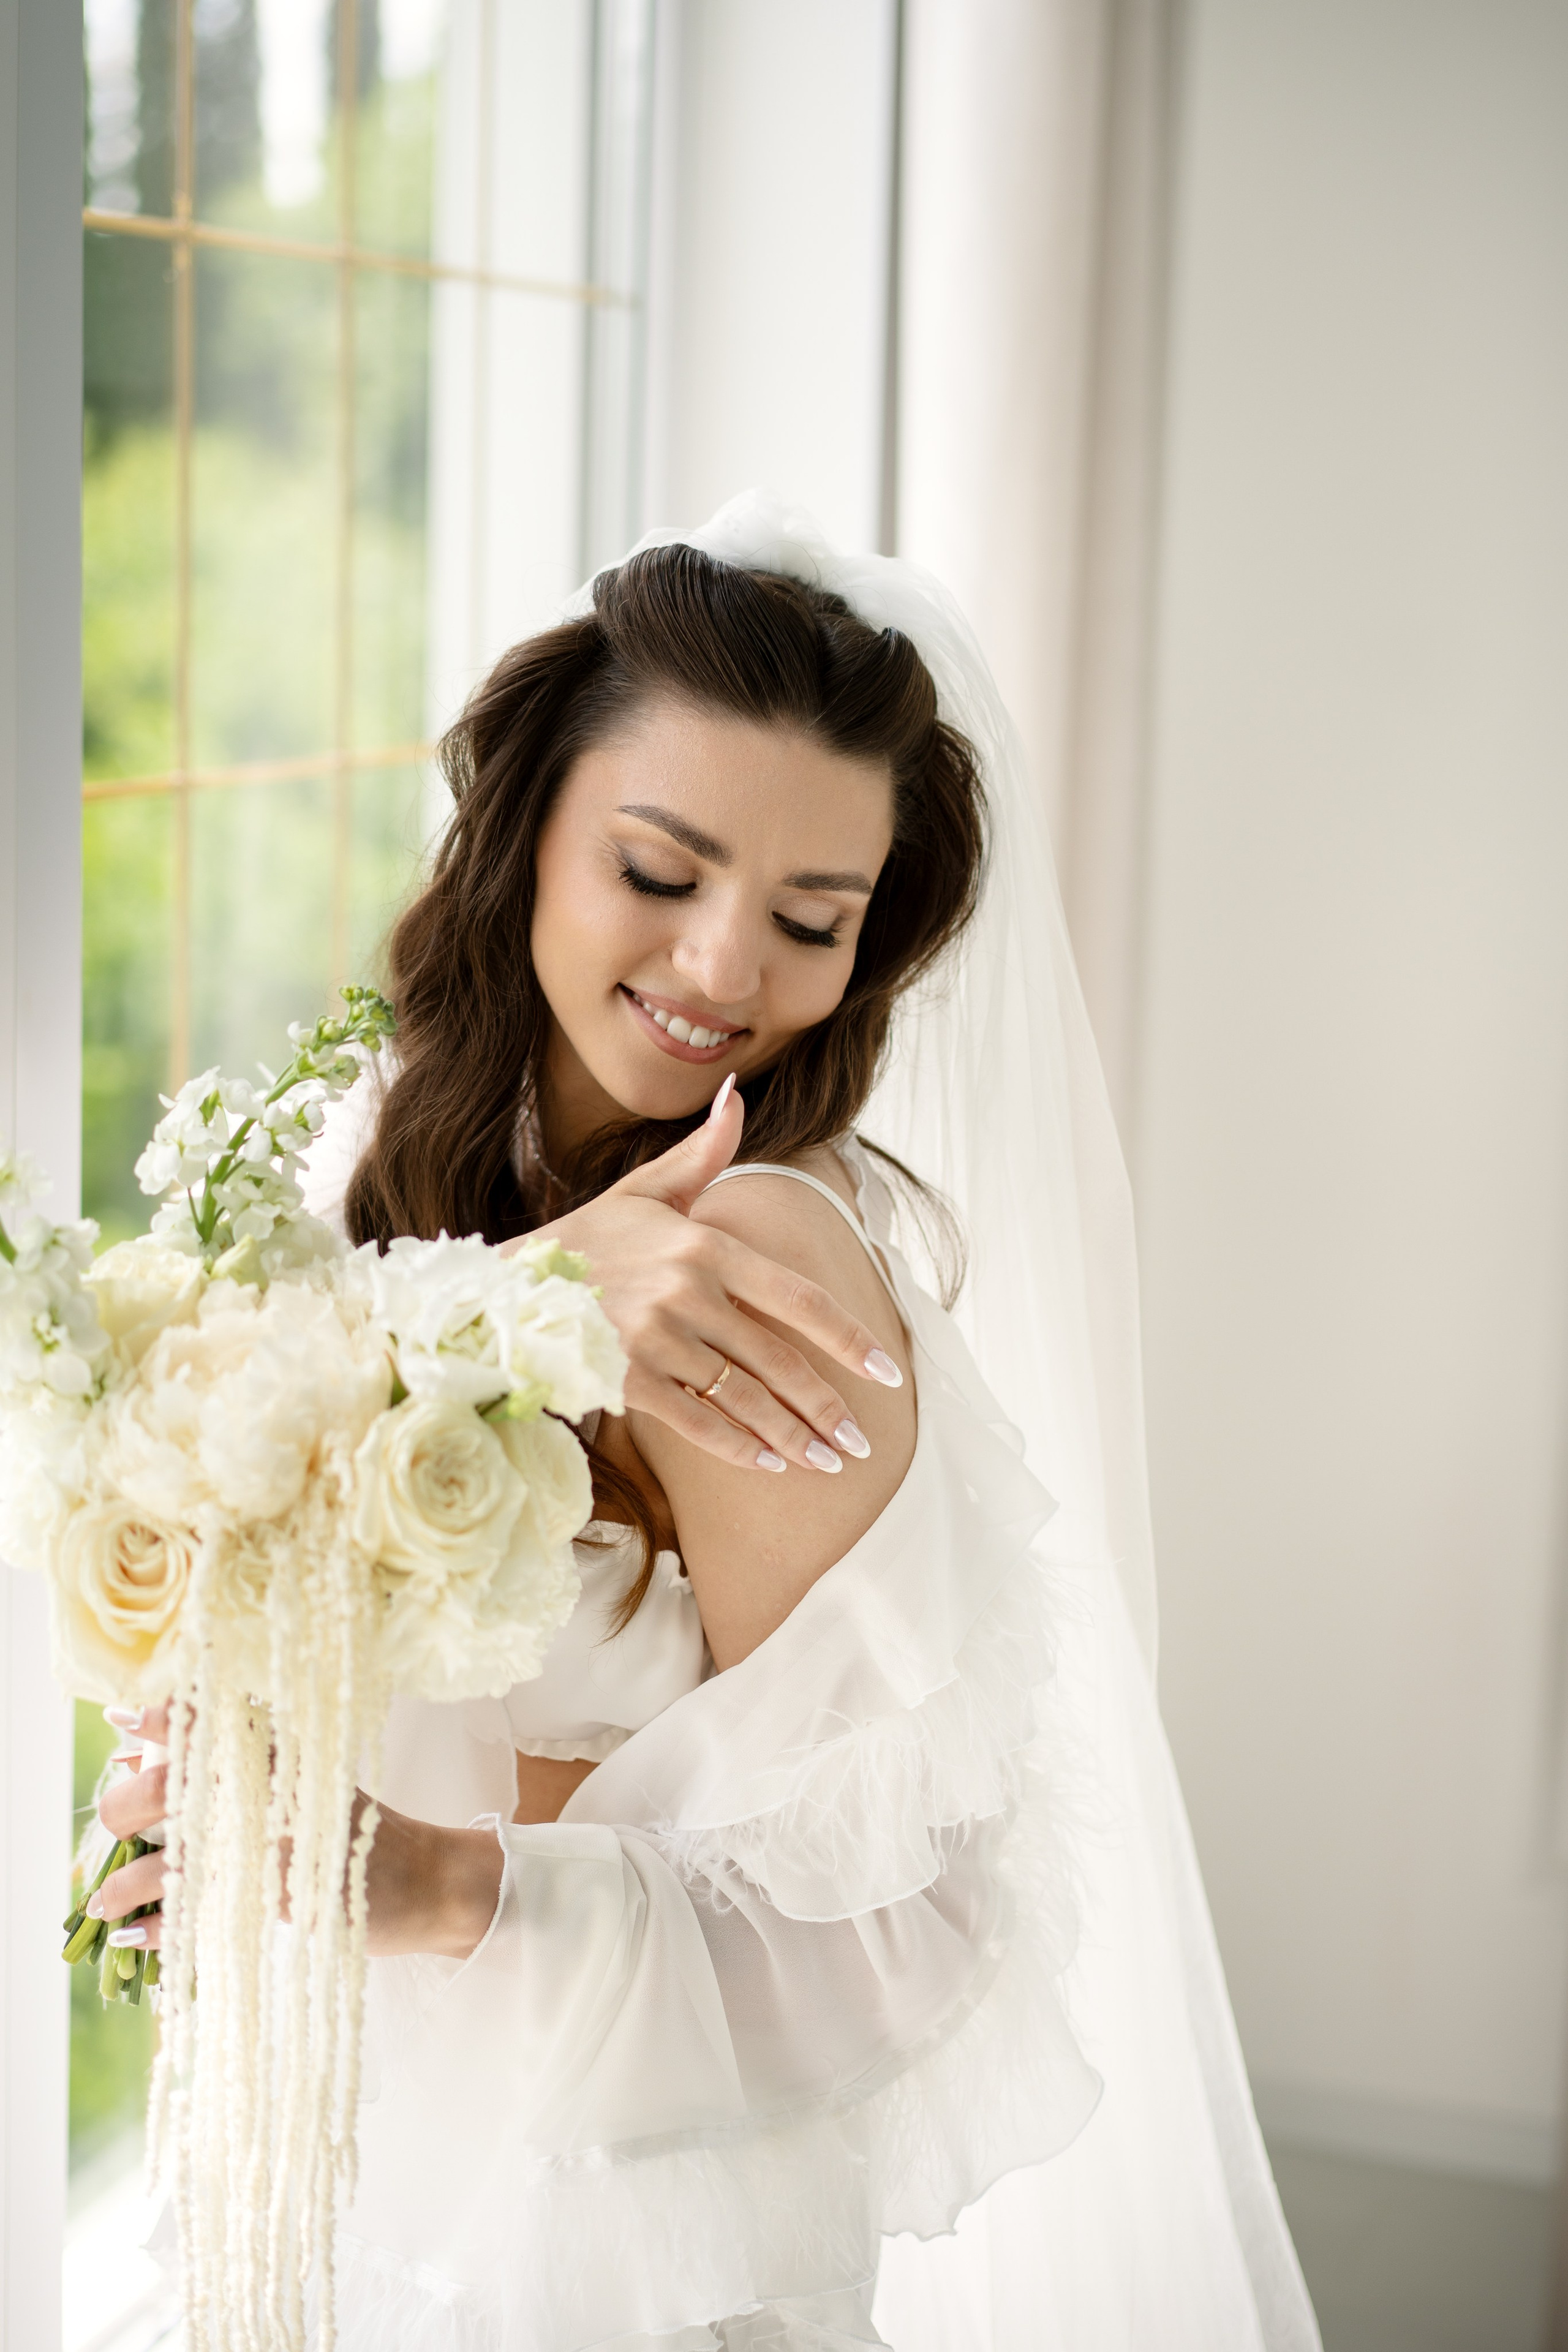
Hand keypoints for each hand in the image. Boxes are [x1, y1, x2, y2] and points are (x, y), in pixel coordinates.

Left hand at [93, 1705, 501, 1961]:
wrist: (427, 1882)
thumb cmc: (353, 1833)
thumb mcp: (306, 1783)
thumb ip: (240, 1768)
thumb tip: (142, 1759)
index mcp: (284, 1751)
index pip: (212, 1719)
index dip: (162, 1718)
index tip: (120, 1720)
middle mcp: (275, 1788)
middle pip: (172, 1786)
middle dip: (124, 1808)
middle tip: (113, 1826)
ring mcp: (275, 1843)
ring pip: (172, 1858)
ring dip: (124, 1885)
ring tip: (102, 1904)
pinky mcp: (278, 1896)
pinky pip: (195, 1912)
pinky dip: (156, 1928)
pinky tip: (135, 1936)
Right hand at [513, 1082, 901, 1475]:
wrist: (507, 1282)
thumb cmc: (589, 1236)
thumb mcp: (646, 1189)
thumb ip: (702, 1153)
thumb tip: (735, 1096)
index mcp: (704, 1246)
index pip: (797, 1298)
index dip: (848, 1338)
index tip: (887, 1369)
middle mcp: (686, 1294)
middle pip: (777, 1361)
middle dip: (826, 1407)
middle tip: (862, 1441)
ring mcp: (655, 1340)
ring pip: (744, 1399)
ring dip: (792, 1437)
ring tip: (828, 1462)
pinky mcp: (627, 1380)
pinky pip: (696, 1422)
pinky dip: (736, 1447)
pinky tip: (768, 1464)